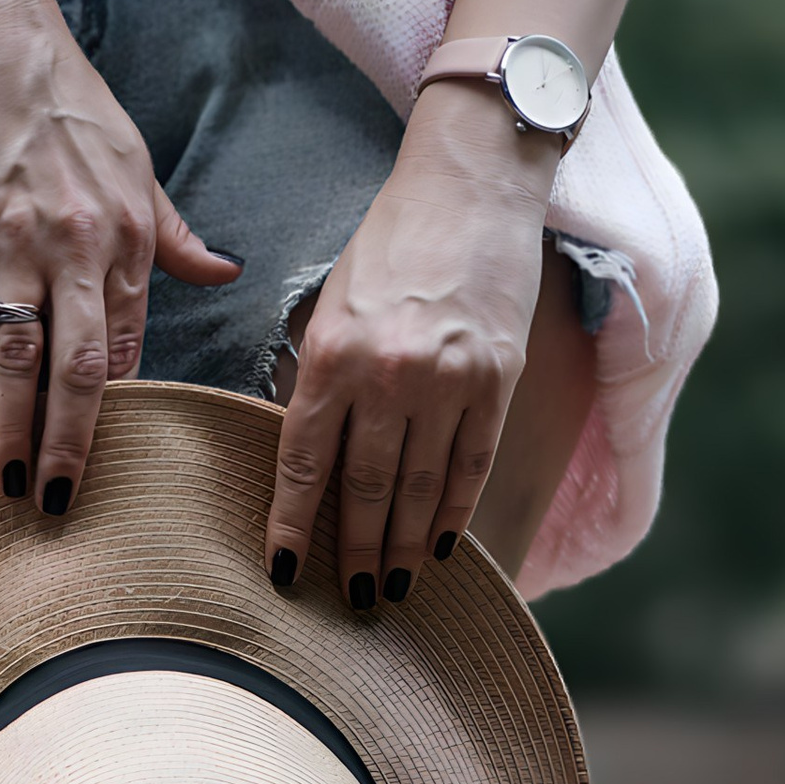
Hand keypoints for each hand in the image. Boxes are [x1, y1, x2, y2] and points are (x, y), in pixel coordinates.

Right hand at [0, 0, 237, 509]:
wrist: (1, 36)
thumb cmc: (74, 103)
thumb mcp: (140, 165)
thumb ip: (174, 233)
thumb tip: (224, 272)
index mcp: (127, 240)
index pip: (126, 347)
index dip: (114, 410)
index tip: (105, 462)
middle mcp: (78, 249)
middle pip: (82, 371)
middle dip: (74, 446)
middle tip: (61, 506)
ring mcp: (13, 240)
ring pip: (16, 355)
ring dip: (10, 426)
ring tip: (4, 481)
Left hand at [267, 86, 557, 602]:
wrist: (470, 186)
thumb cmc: (391, 243)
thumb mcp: (332, 305)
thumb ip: (323, 380)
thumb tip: (313, 462)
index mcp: (332, 353)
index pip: (303, 461)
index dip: (292, 524)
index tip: (285, 571)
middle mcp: (388, 373)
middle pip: (365, 489)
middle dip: (355, 552)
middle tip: (350, 597)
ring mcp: (449, 380)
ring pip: (419, 489)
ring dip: (404, 546)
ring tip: (392, 587)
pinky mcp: (499, 379)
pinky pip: (471, 464)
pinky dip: (454, 510)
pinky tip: (443, 546)